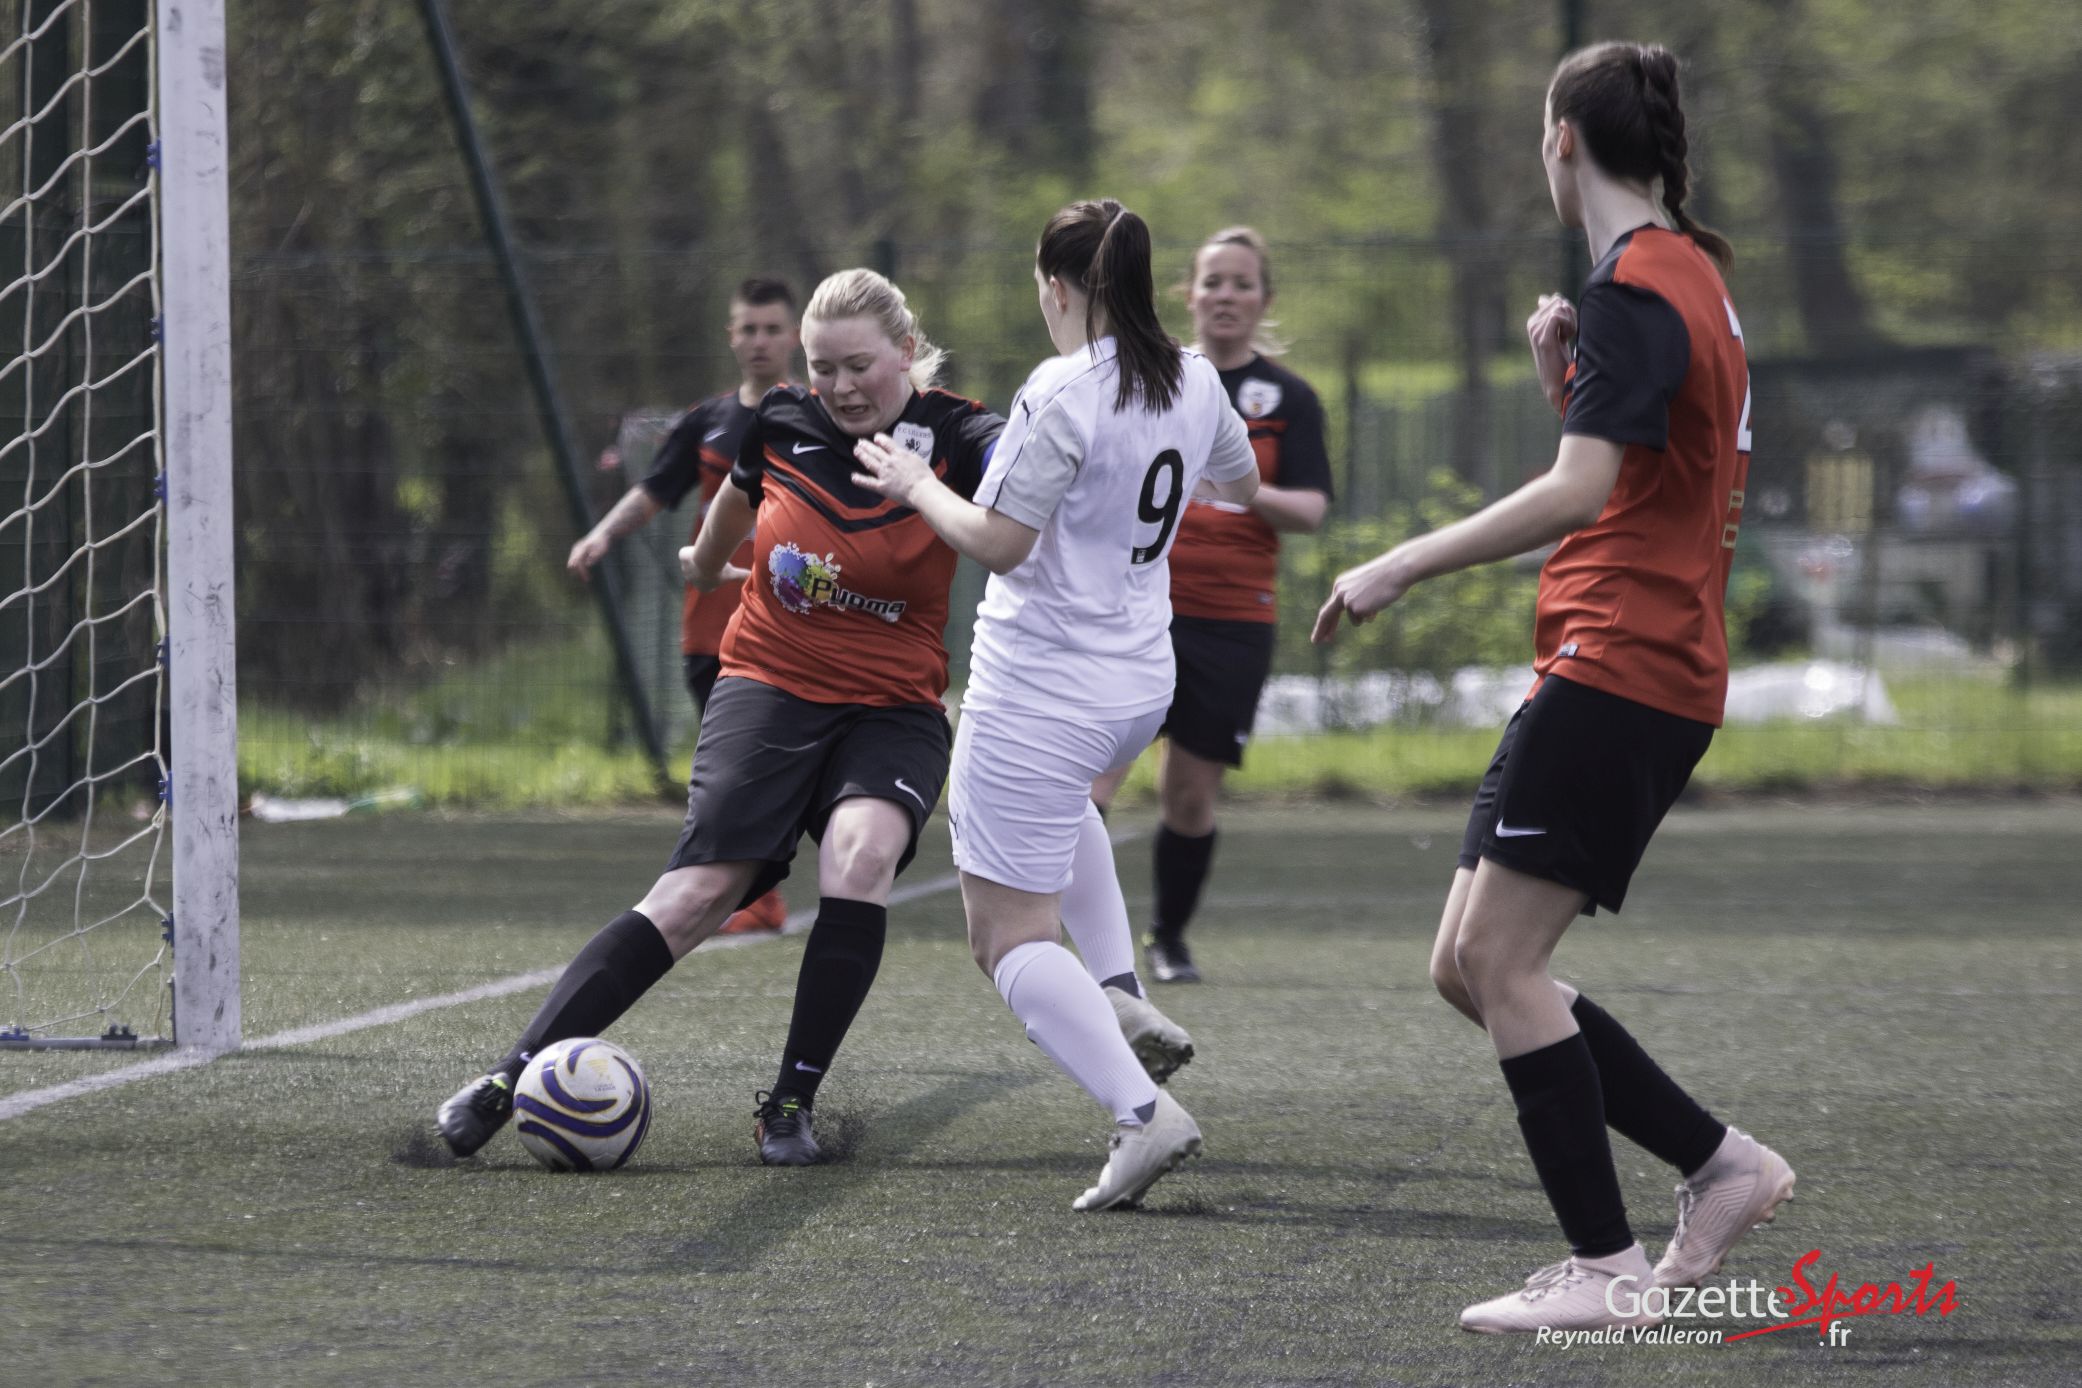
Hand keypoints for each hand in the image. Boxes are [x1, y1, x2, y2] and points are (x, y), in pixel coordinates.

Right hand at [567, 532, 610, 578]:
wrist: (602, 533)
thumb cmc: (602, 542)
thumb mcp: (601, 549)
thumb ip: (594, 556)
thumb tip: (588, 564)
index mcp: (581, 549)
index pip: (578, 563)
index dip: (582, 572)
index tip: (588, 579)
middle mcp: (576, 549)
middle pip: (572, 564)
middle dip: (578, 573)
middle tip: (586, 580)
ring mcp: (576, 550)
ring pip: (572, 563)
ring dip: (578, 571)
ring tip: (586, 578)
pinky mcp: (578, 551)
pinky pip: (575, 561)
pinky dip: (579, 568)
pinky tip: (586, 572)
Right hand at [680, 549, 748, 590]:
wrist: (706, 560)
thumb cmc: (719, 569)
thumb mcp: (732, 574)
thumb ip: (741, 576)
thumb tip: (753, 576)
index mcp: (704, 587)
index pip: (708, 581)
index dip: (713, 574)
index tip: (718, 568)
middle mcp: (692, 580)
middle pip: (699, 571)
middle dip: (704, 565)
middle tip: (713, 558)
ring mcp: (685, 569)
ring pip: (692, 561)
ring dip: (698, 557)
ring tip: (707, 552)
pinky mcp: (682, 557)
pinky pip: (686, 552)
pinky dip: (692, 549)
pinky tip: (698, 547)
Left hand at [850, 433, 932, 504]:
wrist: (923, 490)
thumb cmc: (925, 477)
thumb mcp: (917, 460)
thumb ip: (907, 455)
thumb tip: (902, 453)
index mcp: (899, 454)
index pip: (886, 443)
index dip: (879, 439)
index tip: (876, 437)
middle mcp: (889, 462)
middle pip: (875, 451)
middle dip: (866, 445)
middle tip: (860, 442)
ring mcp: (884, 474)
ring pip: (869, 462)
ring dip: (862, 455)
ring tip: (856, 451)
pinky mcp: (882, 486)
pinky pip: (868, 482)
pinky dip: (860, 480)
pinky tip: (853, 477)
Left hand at [1310, 549, 1414, 644]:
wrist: (1396, 570)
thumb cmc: (1386, 577)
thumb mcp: (1369, 590)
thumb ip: (1361, 603)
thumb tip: (1364, 619)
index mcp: (1341, 584)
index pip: (1330, 606)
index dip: (1326, 621)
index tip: (1321, 633)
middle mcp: (1339, 591)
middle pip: (1326, 615)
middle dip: (1321, 630)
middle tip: (1316, 642)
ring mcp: (1346, 600)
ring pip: (1355, 620)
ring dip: (1365, 617)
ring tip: (1377, 602)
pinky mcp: (1355, 607)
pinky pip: (1363, 619)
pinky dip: (1372, 615)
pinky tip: (1378, 603)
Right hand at [1526, 292, 1577, 415]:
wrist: (1558, 383)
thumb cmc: (1561, 360)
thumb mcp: (1559, 333)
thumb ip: (1555, 315)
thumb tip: (1553, 296)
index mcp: (1534, 321)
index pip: (1555, 300)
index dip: (1568, 311)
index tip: (1568, 329)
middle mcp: (1532, 324)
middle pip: (1558, 302)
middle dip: (1570, 315)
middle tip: (1570, 334)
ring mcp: (1535, 331)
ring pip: (1559, 308)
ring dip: (1571, 321)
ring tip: (1567, 338)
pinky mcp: (1542, 338)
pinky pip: (1558, 316)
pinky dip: (1568, 325)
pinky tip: (1566, 338)